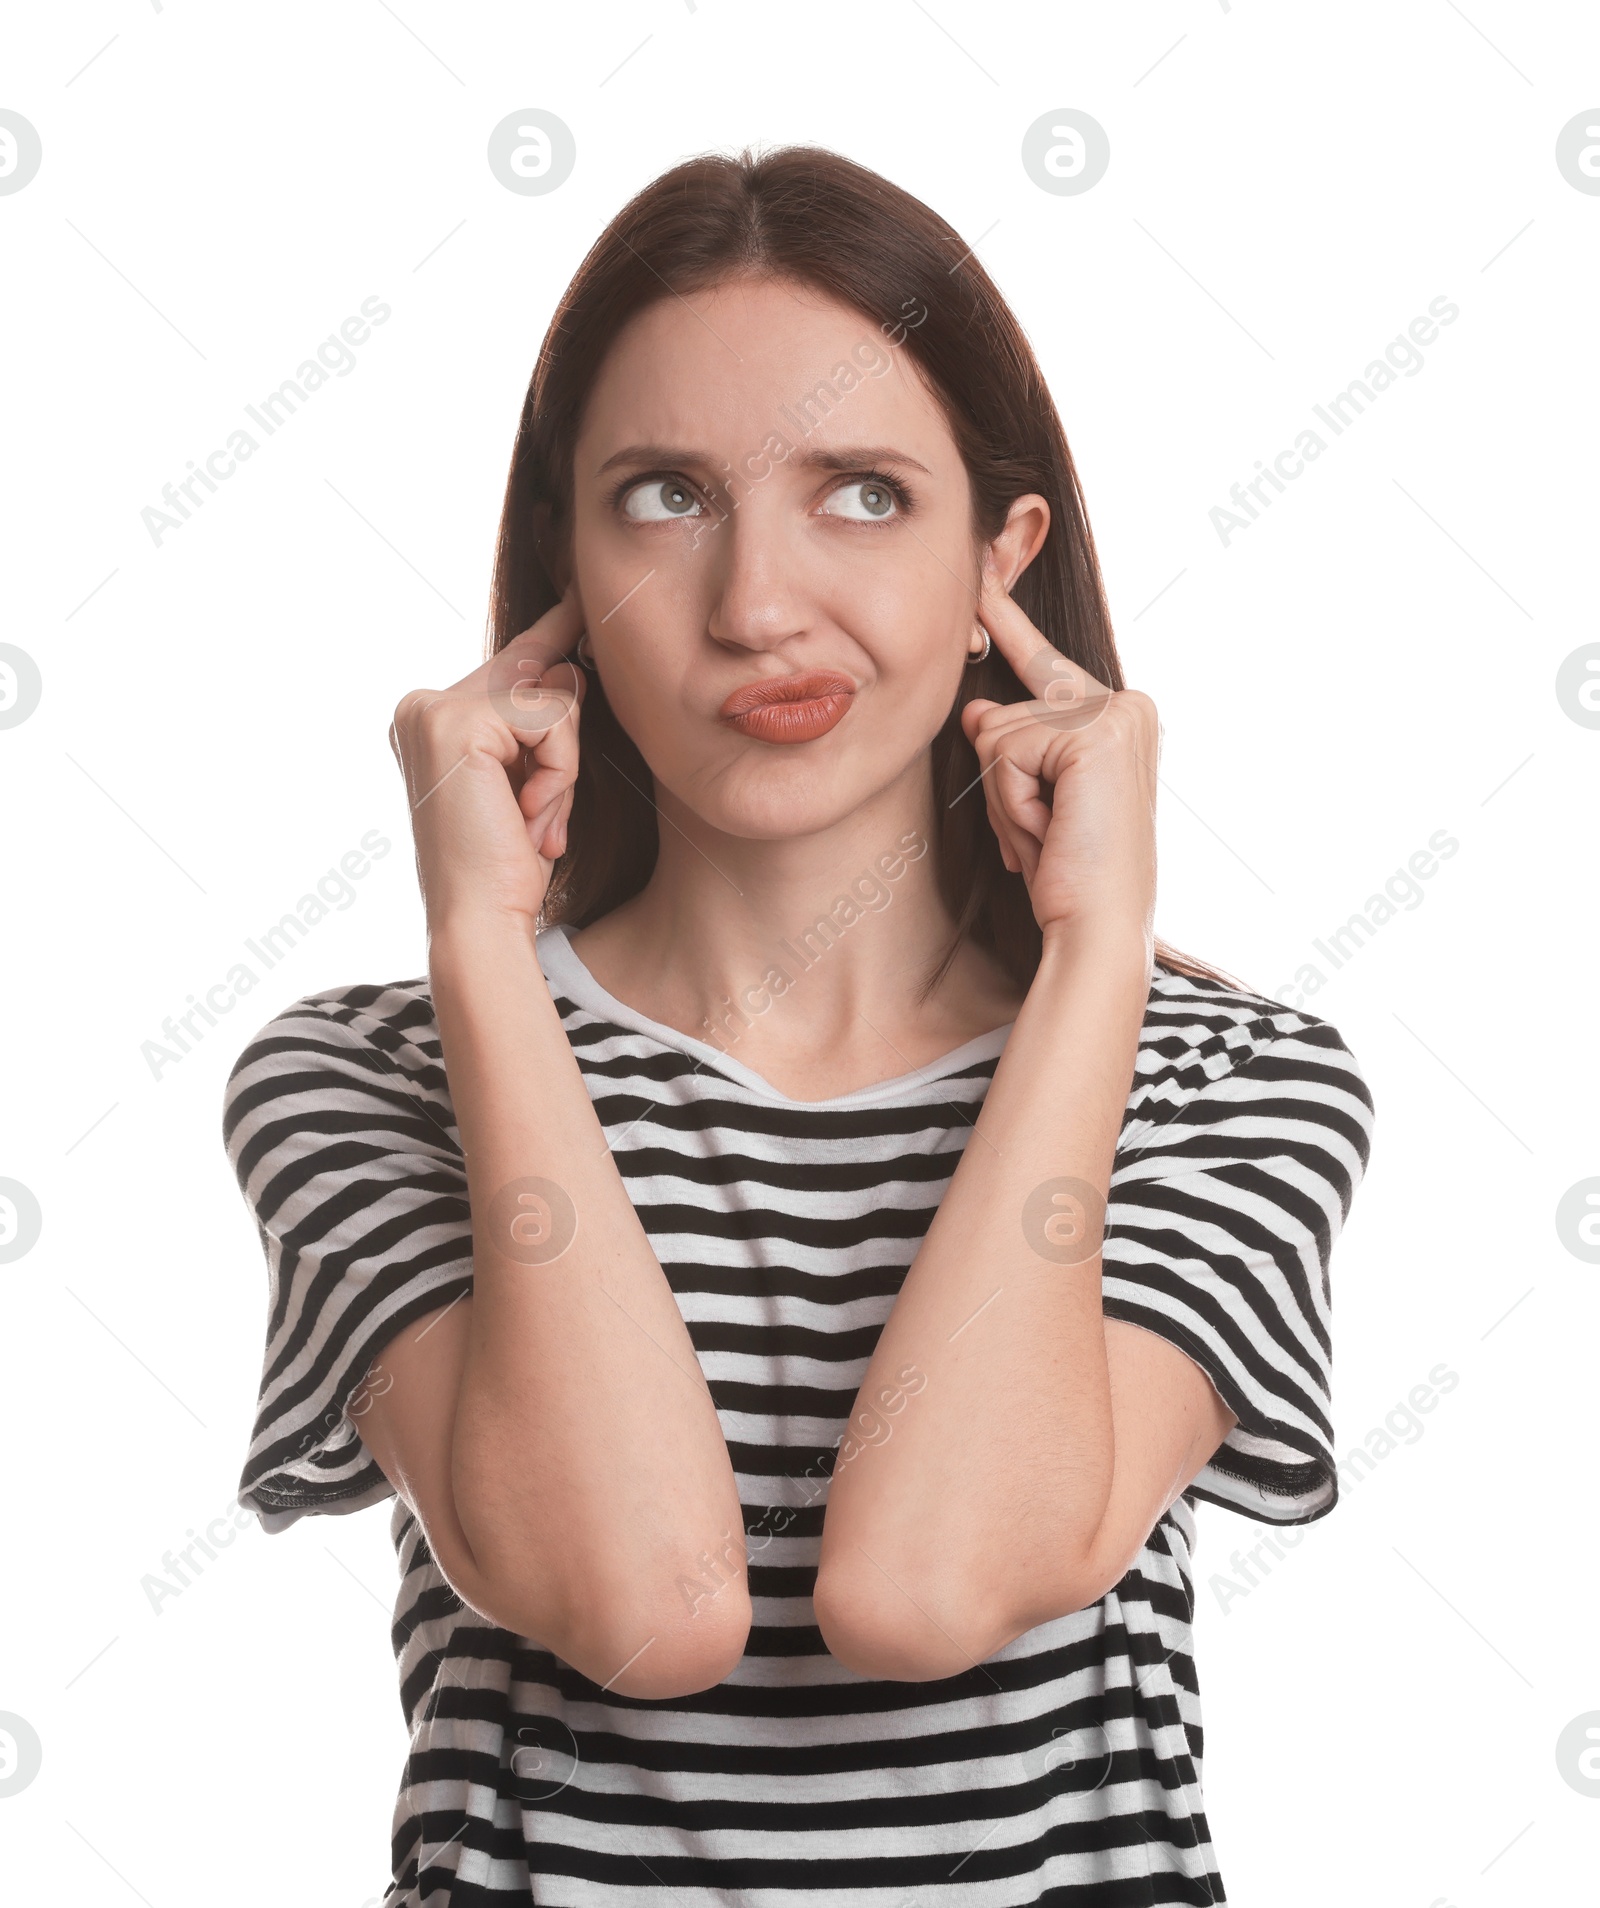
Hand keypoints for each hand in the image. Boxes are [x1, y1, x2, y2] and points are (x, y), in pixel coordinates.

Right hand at [389, 593, 585, 928]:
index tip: (583, 592)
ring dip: (562, 772)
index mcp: (431, 717)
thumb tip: (568, 665)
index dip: (553, 630)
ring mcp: (435, 708)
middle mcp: (423, 704)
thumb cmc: (506, 867)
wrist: (479, 919)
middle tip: (531, 818)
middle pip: (540, 675)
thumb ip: (540, 723)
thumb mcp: (530, 783)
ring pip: (553, 700)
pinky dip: (559, 775)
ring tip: (528, 823)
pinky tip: (526, 817)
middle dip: (561, 750)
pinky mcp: (459, 720)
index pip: (510, 663)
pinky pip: (554, 722)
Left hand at [959, 565, 1157, 944]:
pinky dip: (1013, 802)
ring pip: (997, 733)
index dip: (1006, 621)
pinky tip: (1051, 831)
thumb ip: (1012, 745)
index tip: (981, 572)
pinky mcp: (1095, 732)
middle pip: (1003, 713)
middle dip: (1004, 784)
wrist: (1097, 927)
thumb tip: (978, 710)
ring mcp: (1115, 714)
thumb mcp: (1030, 800)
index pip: (1044, 664)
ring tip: (1051, 836)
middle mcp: (1126, 705)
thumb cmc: (1068, 877)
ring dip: (1007, 799)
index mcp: (1120, 717)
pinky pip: (1004, 750)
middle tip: (1048, 834)